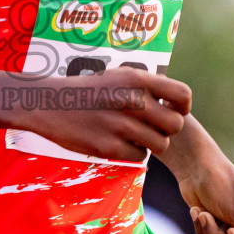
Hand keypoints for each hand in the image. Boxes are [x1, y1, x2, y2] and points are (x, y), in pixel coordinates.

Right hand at [18, 67, 192, 162]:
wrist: (51, 104)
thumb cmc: (90, 90)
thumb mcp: (119, 76)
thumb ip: (148, 86)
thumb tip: (177, 103)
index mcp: (137, 79)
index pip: (182, 95)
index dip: (182, 107)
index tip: (173, 110)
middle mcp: (132, 101)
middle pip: (175, 125)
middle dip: (166, 129)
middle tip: (150, 127)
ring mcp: (120, 125)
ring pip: (161, 145)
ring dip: (151, 143)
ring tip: (132, 135)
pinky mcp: (109, 147)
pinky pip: (140, 157)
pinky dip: (132, 153)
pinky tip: (116, 142)